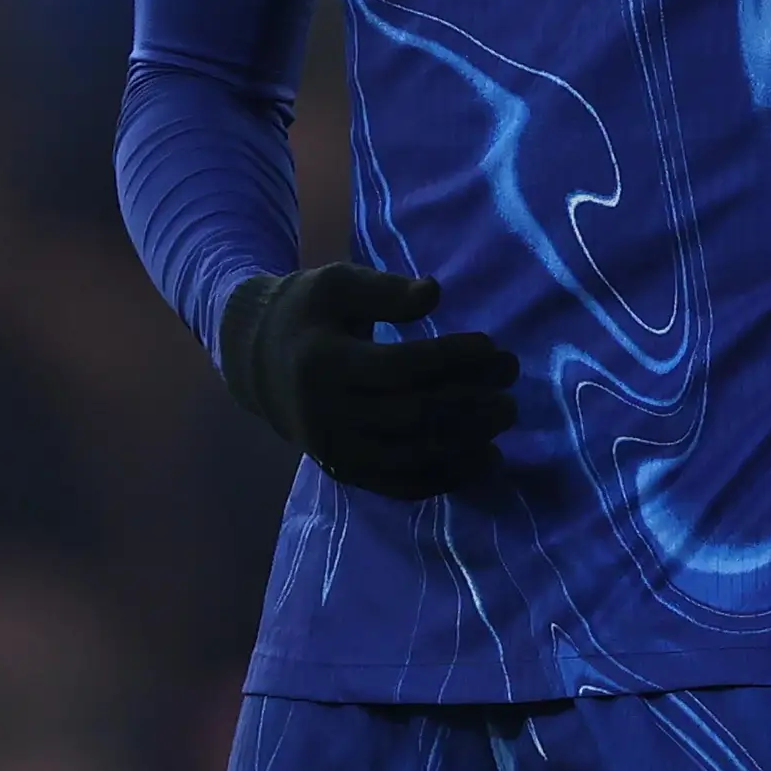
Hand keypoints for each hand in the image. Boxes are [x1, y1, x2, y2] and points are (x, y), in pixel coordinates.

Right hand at [217, 264, 517, 499]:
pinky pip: (403, 485)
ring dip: (468, 442)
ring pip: (413, 457)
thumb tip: (433, 293)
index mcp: (323, 363)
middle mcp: (328, 414)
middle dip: (471, 400)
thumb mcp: (336, 284)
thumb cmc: (308, 315)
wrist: (259, 365)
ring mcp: (337, 451)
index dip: (452, 359)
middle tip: (511, 380)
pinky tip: (486, 459)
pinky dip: (449, 478)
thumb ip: (384, 291)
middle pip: (413, 416)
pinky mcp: (347, 474)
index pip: (400, 368)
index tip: (492, 347)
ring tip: (505, 416)